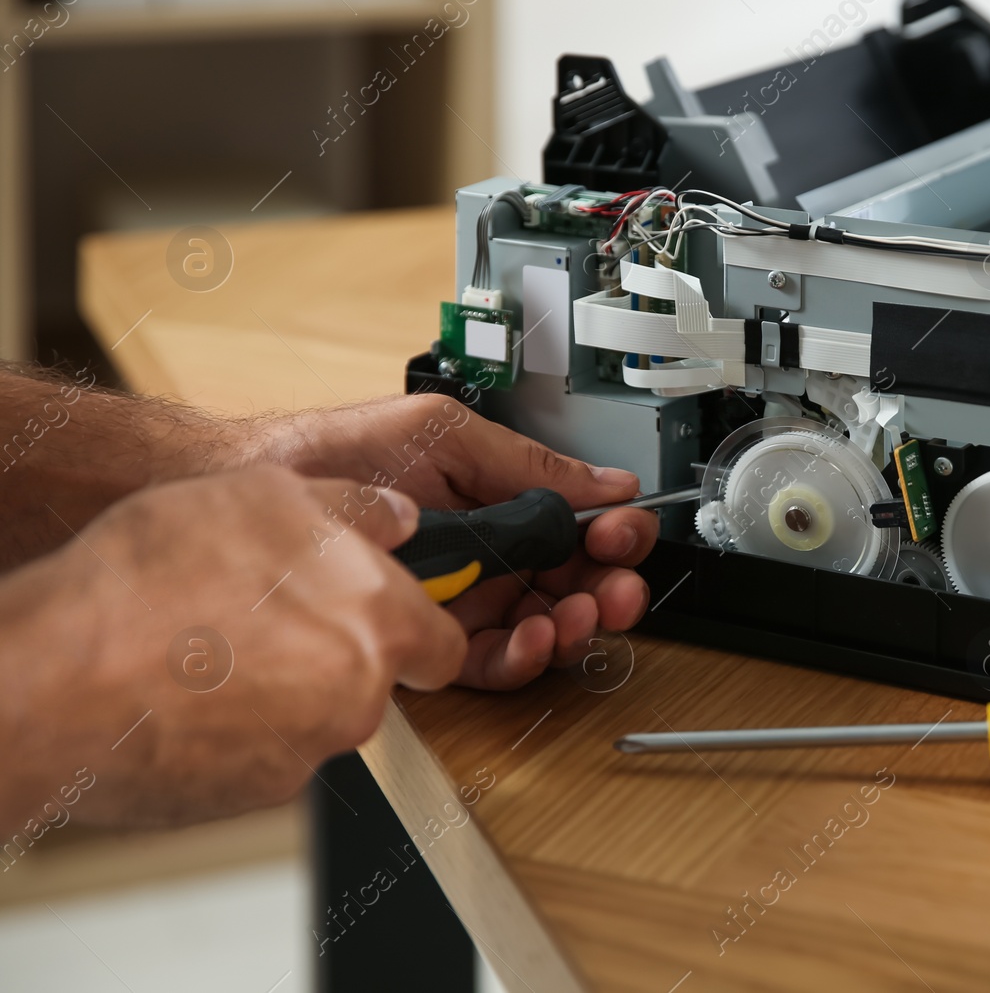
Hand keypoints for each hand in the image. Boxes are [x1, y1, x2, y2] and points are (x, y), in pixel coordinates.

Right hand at [0, 467, 463, 826]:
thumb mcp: (264, 493)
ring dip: (281, 689)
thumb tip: (397, 518)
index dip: (416, 628)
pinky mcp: (251, 795)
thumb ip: (353, 509)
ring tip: (210, 648)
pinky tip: (185, 694)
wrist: (58, 677)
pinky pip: (263, 756)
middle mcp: (357, 696)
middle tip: (266, 618)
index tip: (384, 615)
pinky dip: (237, 732)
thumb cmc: (154, 581)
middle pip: (373, 679)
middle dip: (334, 652)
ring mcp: (306, 753)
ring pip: (316, 718)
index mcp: (378, 621)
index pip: (446, 646)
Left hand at [244, 395, 658, 688]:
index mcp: (502, 503)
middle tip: (616, 588)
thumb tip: (606, 480)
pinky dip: (523, 656)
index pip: (579, 528)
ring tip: (575, 615)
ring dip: (573, 626)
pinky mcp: (432, 638)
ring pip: (545, 628)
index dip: (611, 535)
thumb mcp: (447, 436)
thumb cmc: (339, 454)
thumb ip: (528, 463)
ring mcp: (463, 599)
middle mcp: (489, 554)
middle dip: (607, 590)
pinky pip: (494, 662)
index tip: (620, 532)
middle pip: (574, 585)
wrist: (262, 491)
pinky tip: (530, 635)